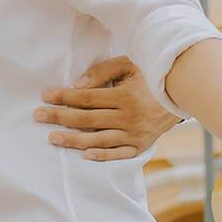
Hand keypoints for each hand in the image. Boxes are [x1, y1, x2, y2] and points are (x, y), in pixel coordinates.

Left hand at [35, 56, 182, 161]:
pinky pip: (118, 154)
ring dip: (73, 140)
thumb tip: (79, 85)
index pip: (87, 97)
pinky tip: (84, 155)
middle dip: (60, 117)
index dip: (65, 96)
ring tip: (52, 138)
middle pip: (87, 119)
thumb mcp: (131, 64)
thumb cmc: (152, 76)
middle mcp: (129, 117)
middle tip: (38, 116)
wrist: (183, 96)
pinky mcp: (140, 146)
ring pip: (98, 140)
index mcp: (126, 96)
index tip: (45, 95)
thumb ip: (104, 71)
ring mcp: (135, 134)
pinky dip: (101, 156)